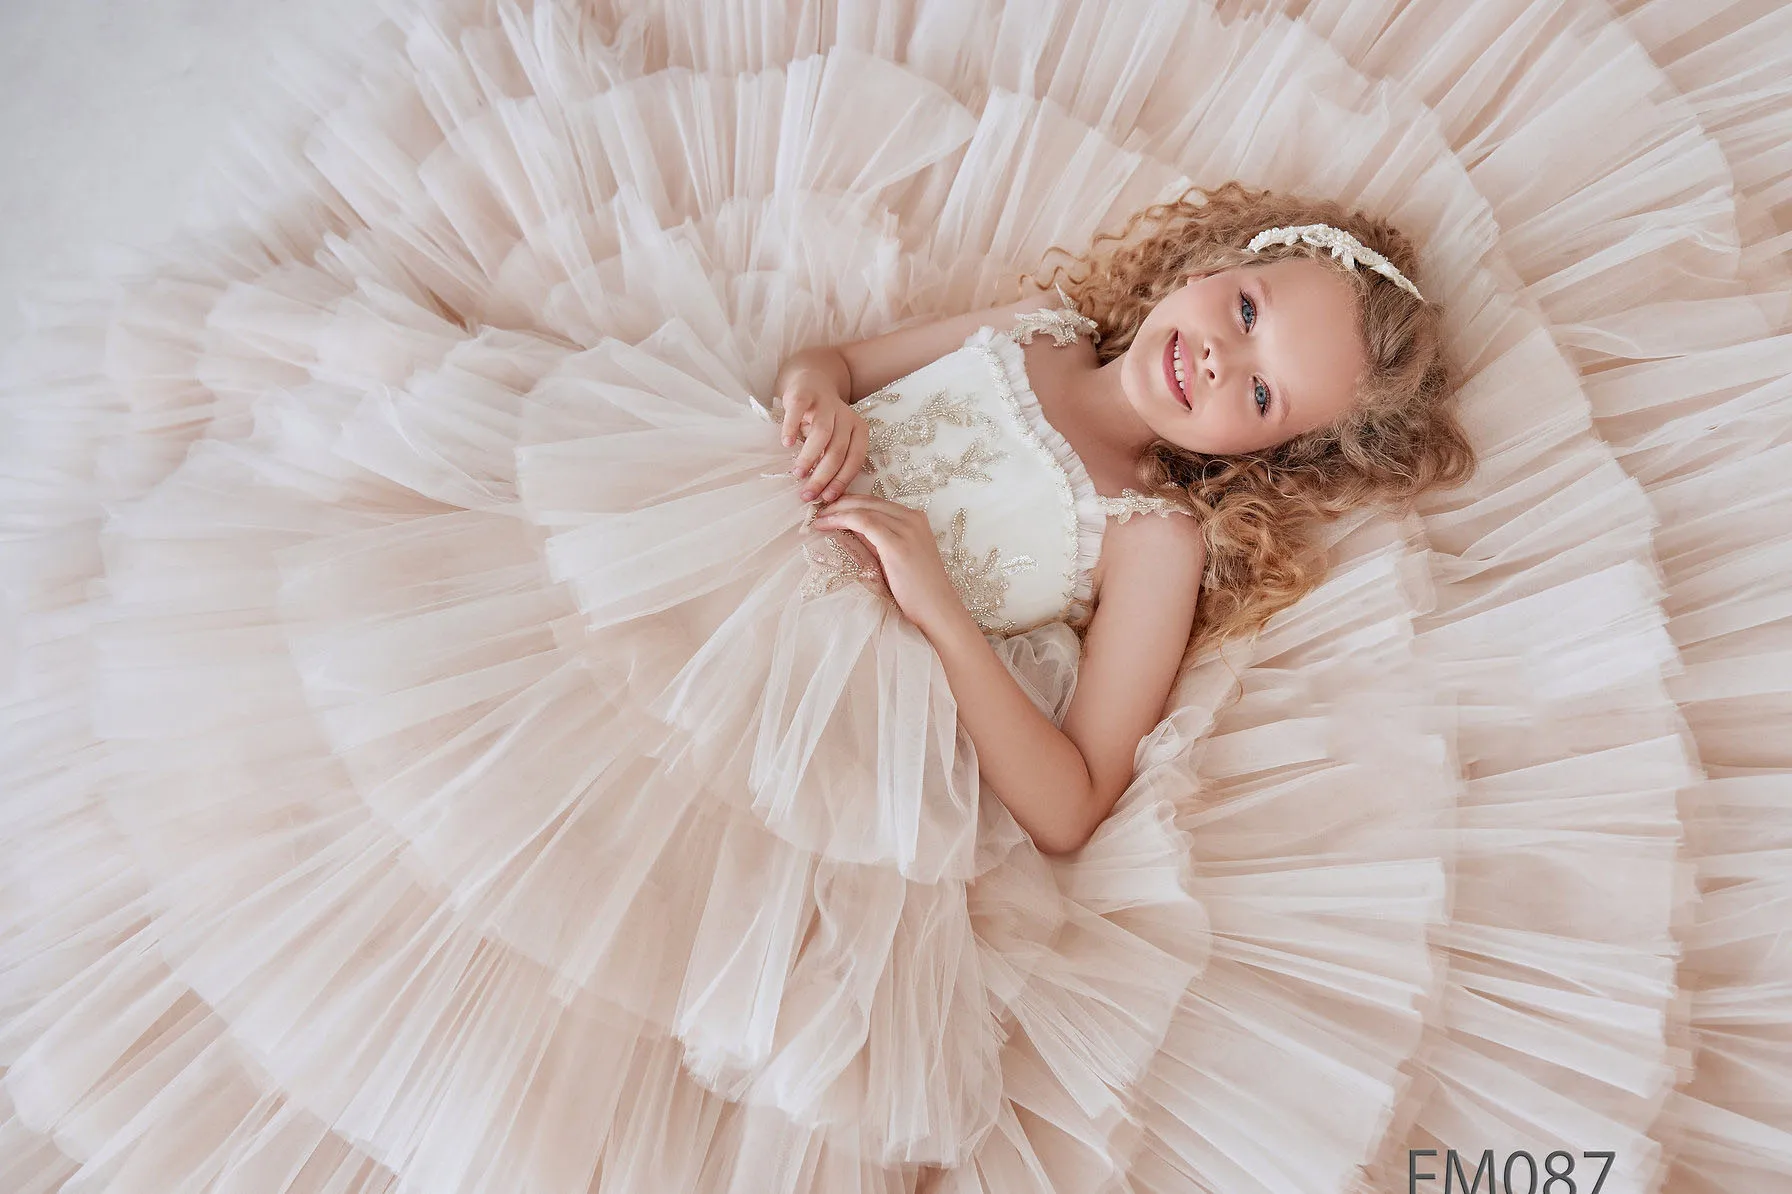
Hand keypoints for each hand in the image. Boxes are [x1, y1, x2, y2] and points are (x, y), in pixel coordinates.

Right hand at [776, 366, 869, 502]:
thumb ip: (833, 461)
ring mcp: (826, 403)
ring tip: (798, 474)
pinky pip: (798, 411)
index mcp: (858, 430)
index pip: (854, 459)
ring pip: (822, 434)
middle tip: (807, 494)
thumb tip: (825, 495)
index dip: (841, 481)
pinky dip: (792, 427)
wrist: (812, 382)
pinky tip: (786, 443)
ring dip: (809, 457)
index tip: (827, 498)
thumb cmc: (822, 421)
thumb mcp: (834, 440)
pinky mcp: (805, 394)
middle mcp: (846, 416)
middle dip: (822, 477)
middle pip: (838, 451)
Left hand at [809, 495, 967, 636]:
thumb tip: (850, 528)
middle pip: (868, 501)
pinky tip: (825, 525)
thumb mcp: (893, 558)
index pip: (875, 502)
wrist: (937, 610)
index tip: (829, 509)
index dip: (849, 502)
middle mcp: (912, 518)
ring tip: (817, 519)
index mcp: (915, 519)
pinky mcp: (897, 543)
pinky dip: (841, 520)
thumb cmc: (917, 591)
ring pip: (863, 509)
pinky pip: (863, 522)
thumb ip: (876, 541)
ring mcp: (906, 529)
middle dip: (839, 503)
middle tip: (817, 510)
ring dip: (835, 511)